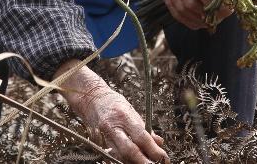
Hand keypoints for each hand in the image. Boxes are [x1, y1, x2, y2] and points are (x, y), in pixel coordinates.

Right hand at [54, 61, 168, 163]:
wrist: (91, 99)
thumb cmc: (114, 104)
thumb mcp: (132, 111)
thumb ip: (145, 128)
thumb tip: (159, 143)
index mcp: (124, 117)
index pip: (141, 137)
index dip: (154, 150)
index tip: (164, 157)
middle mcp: (113, 127)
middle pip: (129, 150)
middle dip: (144, 162)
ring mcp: (104, 137)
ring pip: (120, 157)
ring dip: (134, 163)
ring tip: (146, 163)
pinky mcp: (99, 143)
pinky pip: (113, 157)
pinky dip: (124, 161)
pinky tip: (132, 162)